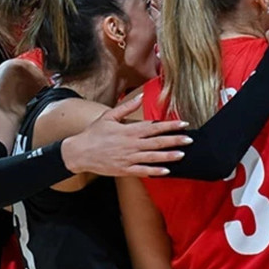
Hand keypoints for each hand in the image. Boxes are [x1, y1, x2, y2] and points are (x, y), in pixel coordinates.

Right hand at [62, 94, 190, 177]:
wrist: (78, 152)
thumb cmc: (94, 133)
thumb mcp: (109, 116)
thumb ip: (126, 107)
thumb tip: (140, 97)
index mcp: (129, 130)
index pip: (154, 127)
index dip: (170, 125)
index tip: (183, 124)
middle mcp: (131, 144)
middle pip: (157, 142)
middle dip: (175, 140)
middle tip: (189, 139)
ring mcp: (128, 158)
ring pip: (152, 157)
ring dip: (168, 156)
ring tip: (182, 154)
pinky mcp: (124, 170)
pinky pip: (142, 171)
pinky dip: (155, 171)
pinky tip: (166, 171)